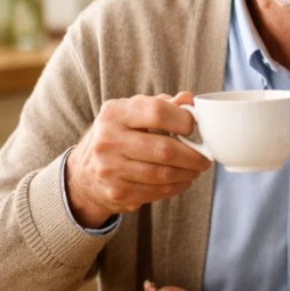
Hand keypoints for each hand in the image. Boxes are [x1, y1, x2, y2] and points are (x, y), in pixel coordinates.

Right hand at [66, 92, 211, 227]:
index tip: (193, 128)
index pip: (157, 112)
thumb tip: (189, 99)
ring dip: (187, 173)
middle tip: (205, 158)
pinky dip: (176, 187)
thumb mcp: (132, 114)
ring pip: (163, 174)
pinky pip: (157, 191)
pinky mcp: (117, 191)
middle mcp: (108, 140)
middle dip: (193, 156)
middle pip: (164, 149)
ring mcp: (110, 168)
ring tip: (196, 170)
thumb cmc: (118, 136)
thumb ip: (161, 105)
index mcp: (115, 113)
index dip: (183, 120)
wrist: (84, 173)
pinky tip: (182, 181)